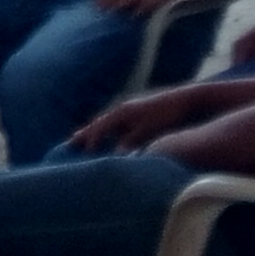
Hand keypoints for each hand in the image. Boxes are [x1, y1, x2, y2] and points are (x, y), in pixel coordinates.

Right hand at [76, 88, 195, 155]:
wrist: (186, 100)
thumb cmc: (167, 115)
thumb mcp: (148, 130)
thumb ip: (131, 142)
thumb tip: (117, 155)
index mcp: (121, 113)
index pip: (99, 129)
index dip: (90, 142)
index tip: (84, 155)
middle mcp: (122, 111)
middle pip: (97, 124)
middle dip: (83, 135)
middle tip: (68, 144)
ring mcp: (129, 112)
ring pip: (105, 124)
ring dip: (93, 132)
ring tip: (80, 139)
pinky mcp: (137, 115)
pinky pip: (115, 125)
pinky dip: (106, 132)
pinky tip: (107, 138)